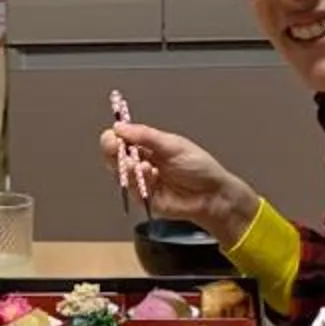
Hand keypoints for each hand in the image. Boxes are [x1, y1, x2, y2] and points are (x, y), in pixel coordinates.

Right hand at [101, 121, 258, 244]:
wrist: (211, 194)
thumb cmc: (198, 167)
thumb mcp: (173, 145)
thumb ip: (146, 136)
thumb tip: (120, 126)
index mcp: (148, 146)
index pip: (123, 139)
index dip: (115, 136)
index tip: (114, 135)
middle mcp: (142, 163)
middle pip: (115, 157)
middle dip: (113, 151)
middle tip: (115, 147)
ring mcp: (142, 182)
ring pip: (121, 174)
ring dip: (127, 167)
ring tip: (139, 164)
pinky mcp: (145, 199)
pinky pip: (133, 190)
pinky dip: (139, 181)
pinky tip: (151, 175)